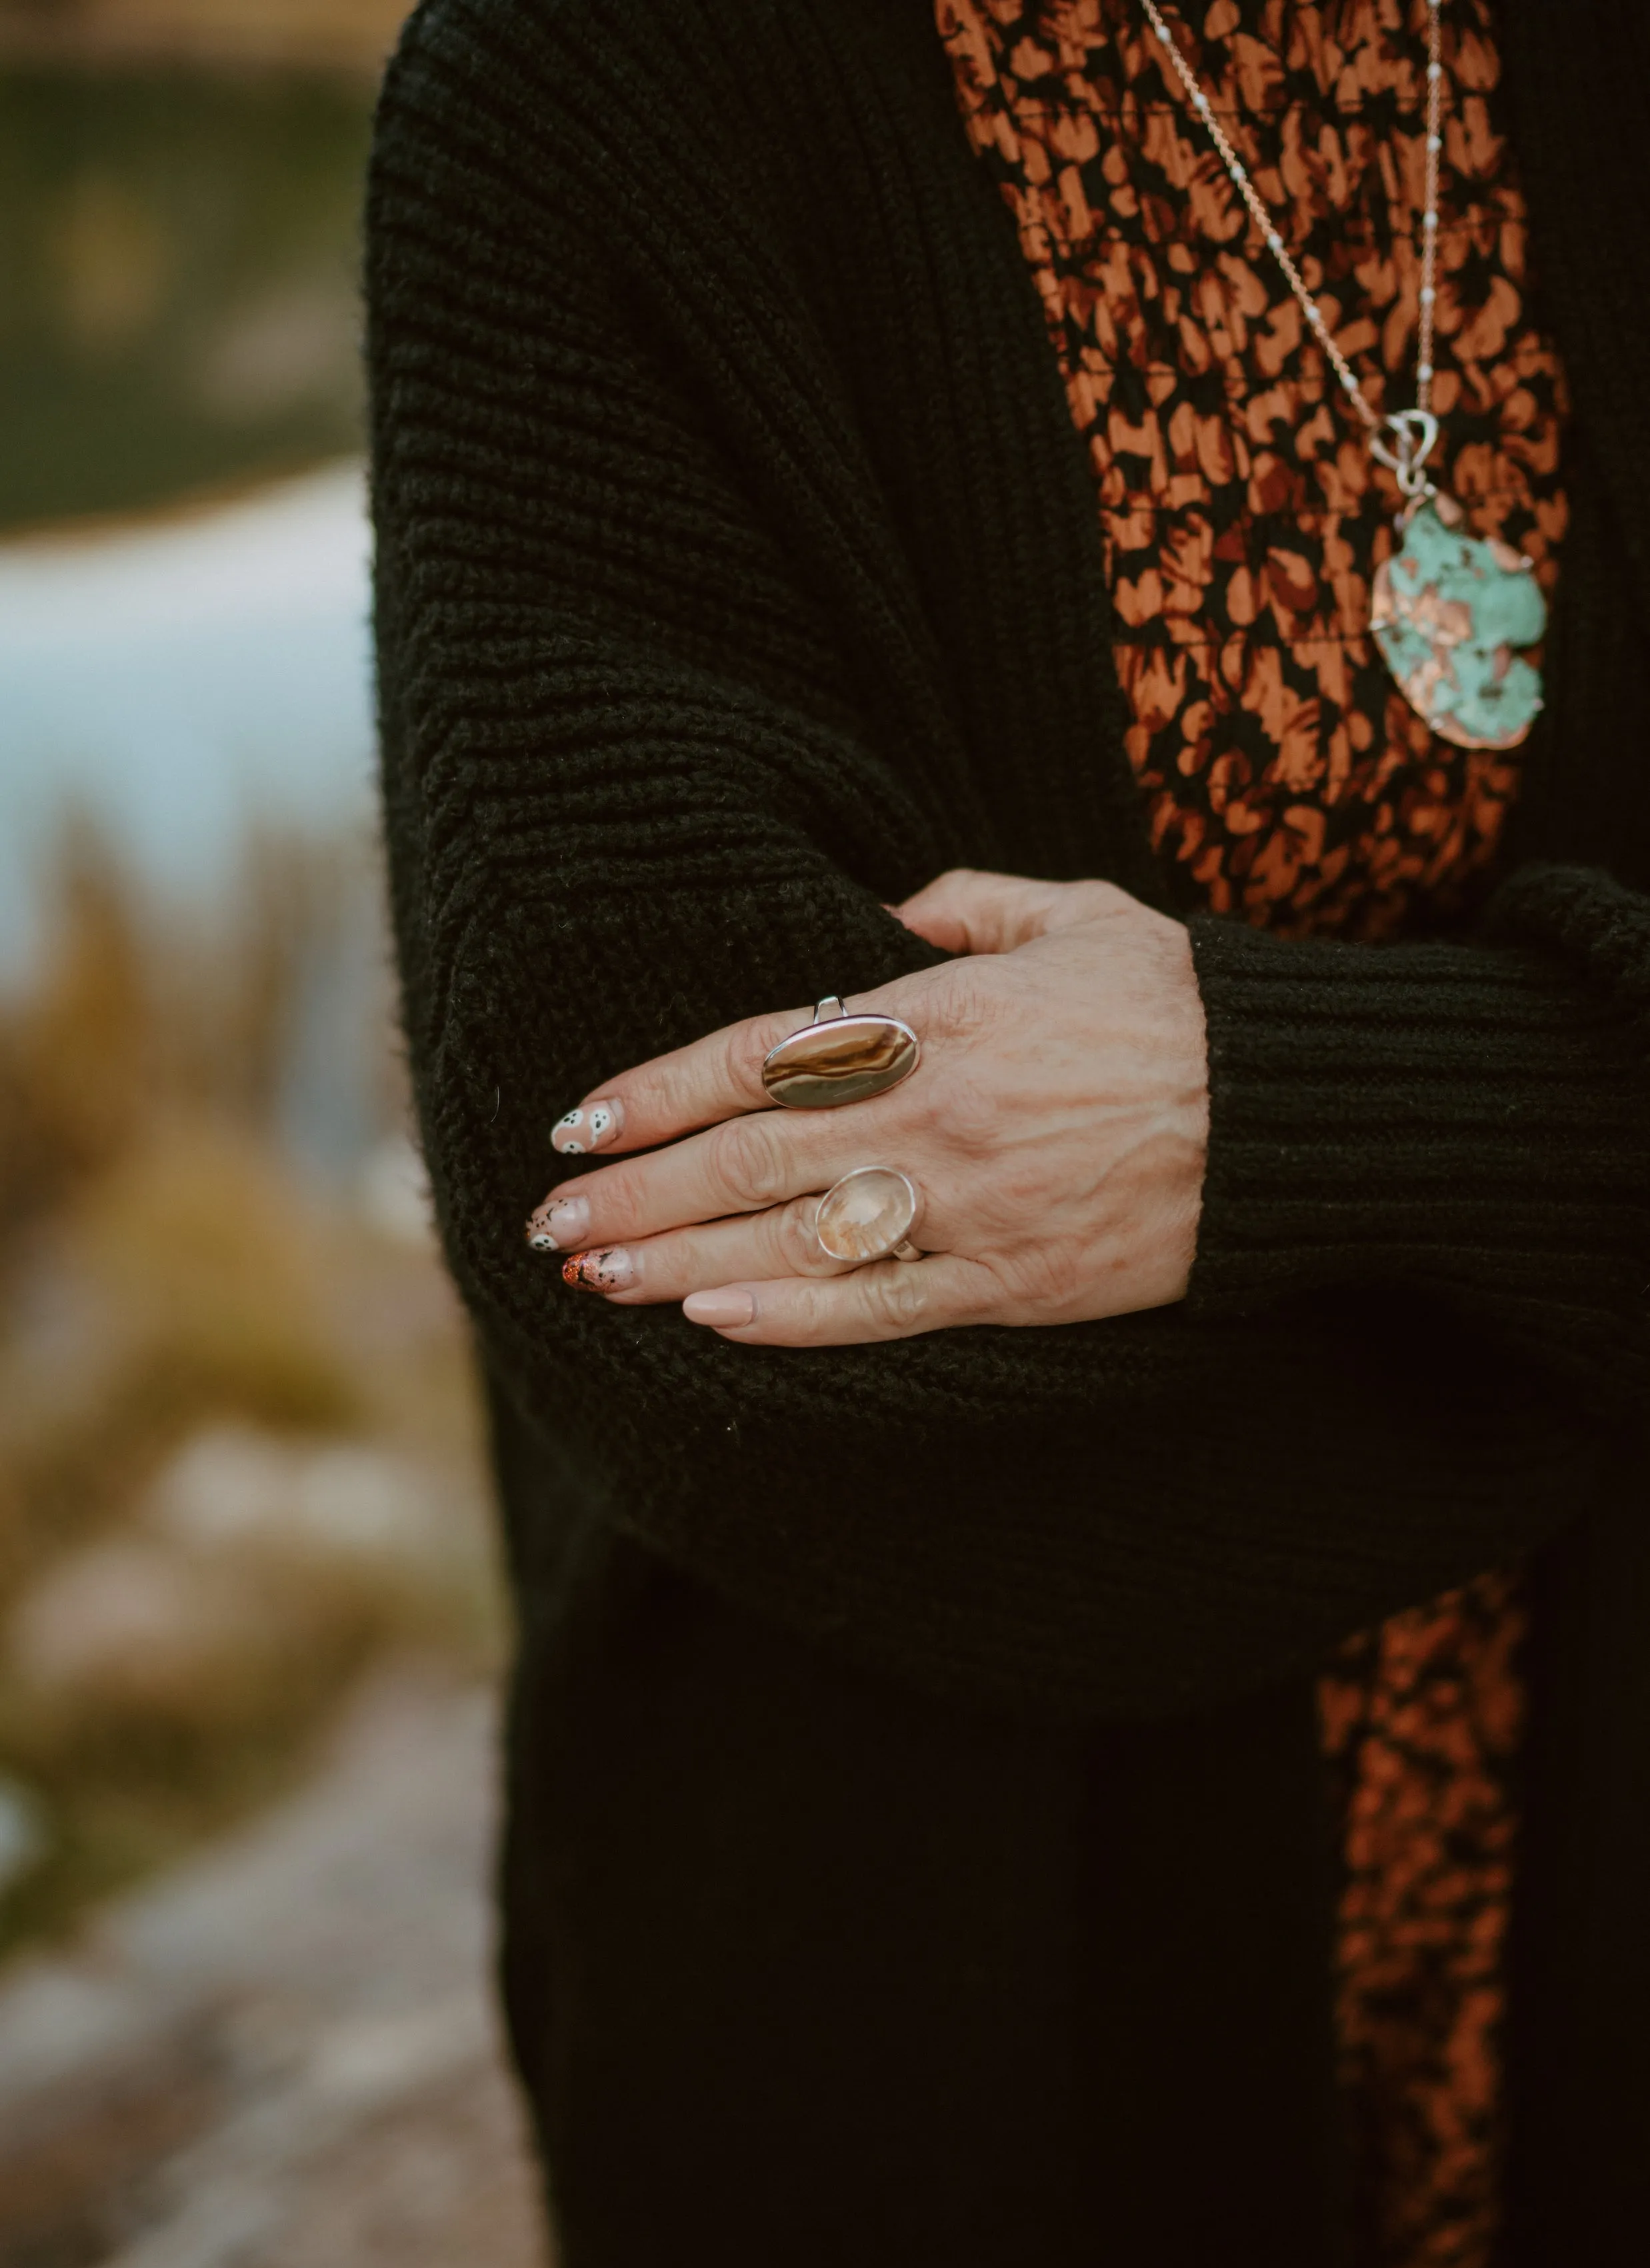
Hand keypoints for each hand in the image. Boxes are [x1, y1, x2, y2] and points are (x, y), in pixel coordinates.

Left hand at [526, 870, 1208, 1346]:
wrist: (1290, 1110)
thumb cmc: (1175, 1002)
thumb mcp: (1069, 912)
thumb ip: (957, 908)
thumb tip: (875, 919)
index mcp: (936, 1017)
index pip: (756, 1057)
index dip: (656, 1093)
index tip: (578, 1125)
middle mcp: (934, 1115)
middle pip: (748, 1158)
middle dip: (637, 1192)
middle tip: (549, 1220)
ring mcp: (970, 1207)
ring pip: (793, 1240)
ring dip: (680, 1261)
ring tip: (595, 1275)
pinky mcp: (1011, 1281)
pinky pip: (881, 1309)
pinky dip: (792, 1317)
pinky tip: (714, 1320)